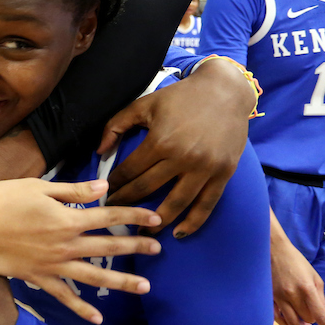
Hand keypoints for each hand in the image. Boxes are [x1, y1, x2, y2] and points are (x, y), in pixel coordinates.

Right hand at [0, 178, 162, 323]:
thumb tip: (104, 187)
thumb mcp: (38, 186)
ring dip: (121, 281)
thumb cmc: (2, 199)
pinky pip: (63, 297)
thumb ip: (73, 190)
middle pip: (108, 246)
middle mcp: (66, 244)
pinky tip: (97, 319)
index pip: (110, 215)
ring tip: (144, 286)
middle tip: (158, 249)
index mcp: (68, 218)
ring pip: (94, 276)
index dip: (134, 215)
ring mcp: (53, 265)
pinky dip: (80, 309)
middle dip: (136, 246)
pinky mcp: (38, 278)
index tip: (155, 217)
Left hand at [100, 58, 251, 237]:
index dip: (115, 184)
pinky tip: (179, 233)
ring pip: (177, 202)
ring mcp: (205, 167)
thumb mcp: (144, 104)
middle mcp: (182, 157)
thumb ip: (116, 125)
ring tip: (142, 233)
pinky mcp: (224, 173)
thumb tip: (99, 151)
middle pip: (148, 188)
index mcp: (160, 141)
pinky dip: (193, 222)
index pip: (130, 170)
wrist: (225, 91)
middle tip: (114, 215)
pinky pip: (207, 204)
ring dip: (157, 222)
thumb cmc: (180, 97)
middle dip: (127, 203)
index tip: (105, 195)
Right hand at [271, 234, 324, 324]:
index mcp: (307, 288)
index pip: (320, 315)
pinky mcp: (269, 297)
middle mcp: (292, 294)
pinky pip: (278, 318)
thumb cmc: (297, 261)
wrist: (273, 250)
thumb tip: (320, 314)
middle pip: (307, 319)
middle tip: (314, 314)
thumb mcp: (314, 276)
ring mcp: (278, 297)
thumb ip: (320, 297)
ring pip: (292, 322)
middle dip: (313, 320)